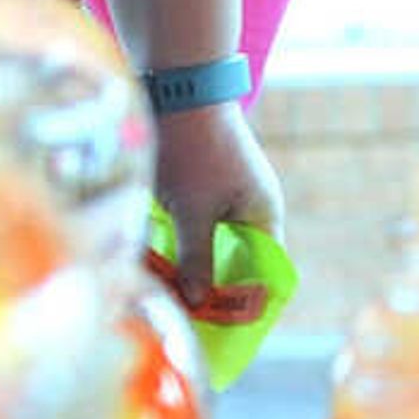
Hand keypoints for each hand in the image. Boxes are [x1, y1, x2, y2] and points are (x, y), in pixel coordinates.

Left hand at [149, 105, 281, 323]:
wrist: (175, 85)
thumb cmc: (191, 148)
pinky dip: (174, 248)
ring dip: (188, 271)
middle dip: (212, 293)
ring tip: (162, 292)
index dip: (248, 307)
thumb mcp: (192, 210)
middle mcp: (249, 208)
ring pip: (209, 249)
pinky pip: (190, 230)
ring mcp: (223, 196)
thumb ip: (197, 259)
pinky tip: (150, 259)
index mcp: (263, 215)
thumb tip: (198, 304)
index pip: (268, 276)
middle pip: (236, 266)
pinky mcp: (197, 188)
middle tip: (183, 321)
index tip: (221, 333)